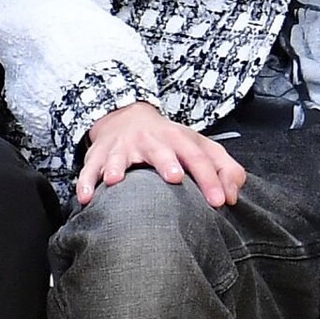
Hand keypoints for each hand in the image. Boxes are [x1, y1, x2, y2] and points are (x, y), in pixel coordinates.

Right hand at [78, 102, 246, 208]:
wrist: (127, 116)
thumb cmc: (170, 141)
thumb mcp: (199, 147)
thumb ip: (224, 169)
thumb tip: (233, 195)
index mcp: (180, 139)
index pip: (199, 158)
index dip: (210, 179)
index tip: (219, 202)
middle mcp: (152, 140)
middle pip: (161, 150)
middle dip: (167, 162)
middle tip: (175, 178)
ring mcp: (123, 146)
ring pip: (119, 156)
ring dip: (116, 166)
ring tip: (114, 180)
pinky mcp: (99, 154)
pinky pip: (90, 168)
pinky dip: (85, 181)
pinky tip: (86, 196)